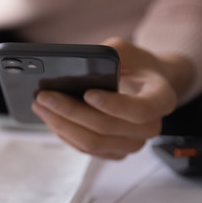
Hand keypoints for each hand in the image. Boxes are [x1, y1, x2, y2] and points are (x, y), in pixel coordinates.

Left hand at [31, 37, 191, 159]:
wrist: (145, 84)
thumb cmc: (135, 64)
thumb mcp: (126, 49)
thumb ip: (108, 54)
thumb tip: (76, 66)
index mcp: (161, 99)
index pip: (139, 110)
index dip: (113, 105)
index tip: (87, 93)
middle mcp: (150, 127)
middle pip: (106, 128)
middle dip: (71, 112)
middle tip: (44, 97)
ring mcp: (132, 144)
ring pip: (93, 143)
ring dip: (62, 126)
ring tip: (40, 106)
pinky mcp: (115, 152)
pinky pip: (87, 149)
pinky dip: (65, 134)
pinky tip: (50, 118)